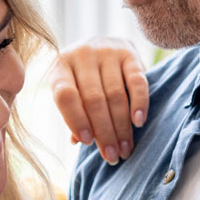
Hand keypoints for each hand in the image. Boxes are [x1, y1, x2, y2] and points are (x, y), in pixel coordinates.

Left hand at [47, 38, 148, 164]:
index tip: (88, 143)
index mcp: (60, 66)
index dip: (76, 120)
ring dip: (122, 127)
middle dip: (104, 132)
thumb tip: (78, 140)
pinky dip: (139, 103)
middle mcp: (82, 55)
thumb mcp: (71, 90)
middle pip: (93, 99)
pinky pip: (136, 81)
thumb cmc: (81, 78)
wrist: (101, 43)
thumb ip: (73, 114)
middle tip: (112, 156)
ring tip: (126, 149)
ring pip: (115, 95)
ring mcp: (106, 52)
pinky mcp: (129, 53)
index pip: (65, 95)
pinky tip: (139, 122)